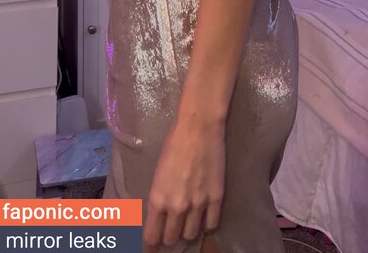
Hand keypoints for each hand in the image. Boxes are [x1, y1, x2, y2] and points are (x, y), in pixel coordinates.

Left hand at [143, 119, 225, 248]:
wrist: (199, 127)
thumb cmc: (174, 143)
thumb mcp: (158, 173)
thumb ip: (159, 197)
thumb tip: (160, 215)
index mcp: (158, 199)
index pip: (151, 237)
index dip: (151, 243)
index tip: (152, 243)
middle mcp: (177, 206)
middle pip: (171, 238)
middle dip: (169, 236)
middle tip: (171, 229)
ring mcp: (198, 204)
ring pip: (190, 235)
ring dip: (187, 231)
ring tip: (187, 221)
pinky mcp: (216, 198)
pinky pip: (211, 225)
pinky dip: (206, 224)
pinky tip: (204, 216)